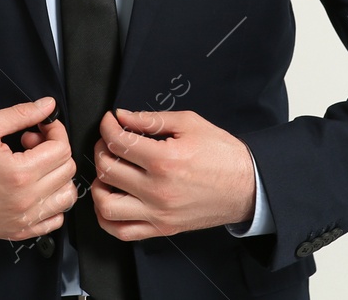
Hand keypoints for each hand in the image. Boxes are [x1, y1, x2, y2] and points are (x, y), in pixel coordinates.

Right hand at [0, 96, 78, 241]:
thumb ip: (21, 114)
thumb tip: (47, 106)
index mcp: (19, 173)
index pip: (61, 149)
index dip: (54, 131)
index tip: (41, 128)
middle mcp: (26, 200)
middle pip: (67, 170)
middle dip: (53, 150)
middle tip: (31, 144)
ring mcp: (24, 219)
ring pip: (67, 196)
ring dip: (56, 176)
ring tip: (34, 166)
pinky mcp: (19, 231)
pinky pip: (55, 220)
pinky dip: (51, 202)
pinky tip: (35, 188)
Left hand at [89, 108, 256, 239]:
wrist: (248, 186)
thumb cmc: (222, 154)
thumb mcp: (190, 124)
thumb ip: (151, 119)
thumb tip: (122, 116)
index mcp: (165, 160)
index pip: (119, 142)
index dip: (107, 126)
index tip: (110, 121)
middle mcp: (158, 190)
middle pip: (108, 170)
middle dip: (101, 149)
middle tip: (109, 142)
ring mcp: (158, 213)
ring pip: (106, 205)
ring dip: (99, 185)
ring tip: (107, 172)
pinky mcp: (162, 228)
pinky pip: (122, 232)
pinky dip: (106, 218)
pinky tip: (110, 199)